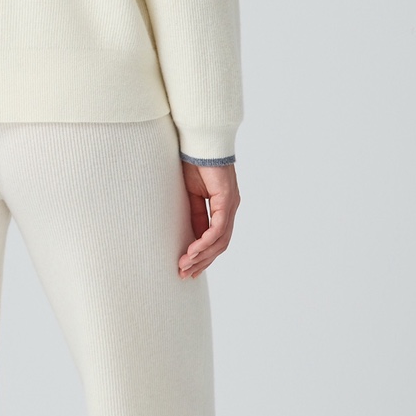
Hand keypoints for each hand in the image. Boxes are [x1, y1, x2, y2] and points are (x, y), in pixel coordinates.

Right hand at [178, 161, 239, 279]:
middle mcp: (231, 208)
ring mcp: (231, 204)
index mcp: (224, 207)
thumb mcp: (192, 196)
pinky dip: (205, 242)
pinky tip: (192, 250)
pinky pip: (218, 228)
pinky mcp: (227, 199)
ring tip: (185, 265)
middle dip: (202, 262)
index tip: (188, 268)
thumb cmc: (194, 163)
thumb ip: (196, 216)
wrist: (199, 142)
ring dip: (202, 256)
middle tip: (184, 274)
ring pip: (220, 240)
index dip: (203, 256)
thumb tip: (194, 237)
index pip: (217, 239)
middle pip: (221, 245)